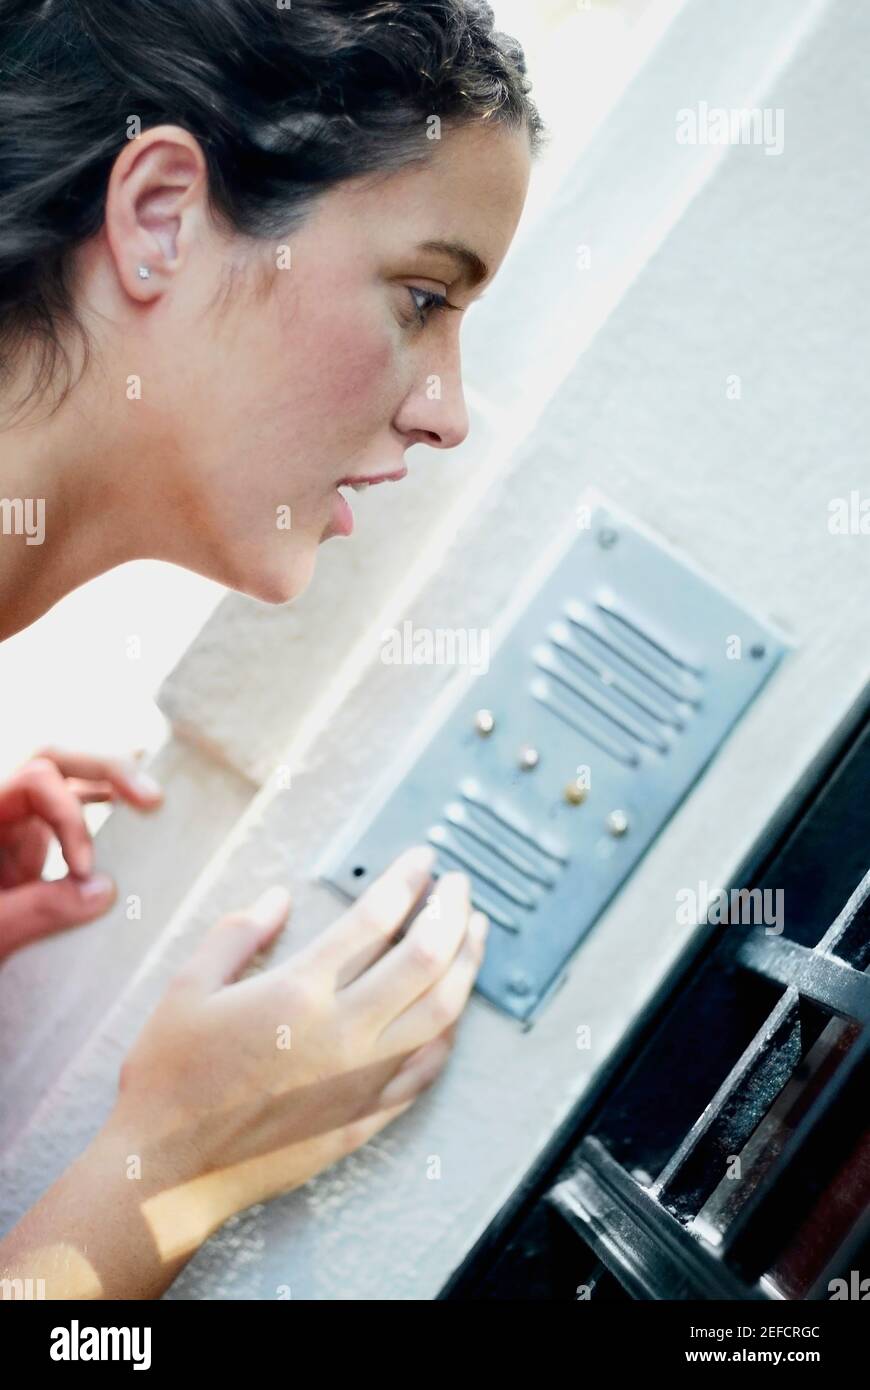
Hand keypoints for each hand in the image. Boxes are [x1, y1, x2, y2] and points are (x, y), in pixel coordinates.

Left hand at [0, 747, 162, 957]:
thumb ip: (39, 911)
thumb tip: (105, 890)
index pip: (35, 782)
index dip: (70, 818)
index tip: (85, 871)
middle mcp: (0, 812)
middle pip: (52, 759)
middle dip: (104, 769)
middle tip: (150, 798)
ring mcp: (14, 826)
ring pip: (64, 776)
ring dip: (110, 779)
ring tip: (153, 796)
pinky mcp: (29, 848)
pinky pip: (68, 807)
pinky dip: (103, 801)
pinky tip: (135, 806)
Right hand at [109, 845, 488, 1255]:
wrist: (167, 1171)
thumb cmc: (170, 1078)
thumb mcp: (187, 987)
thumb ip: (236, 933)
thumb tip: (279, 898)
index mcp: (299, 991)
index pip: (375, 919)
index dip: (407, 881)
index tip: (422, 859)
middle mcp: (342, 1033)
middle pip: (425, 959)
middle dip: (451, 911)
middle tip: (459, 884)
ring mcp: (360, 1079)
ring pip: (441, 1013)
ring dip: (466, 965)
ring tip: (475, 932)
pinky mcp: (364, 1117)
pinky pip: (425, 1071)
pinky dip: (449, 1033)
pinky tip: (454, 1010)